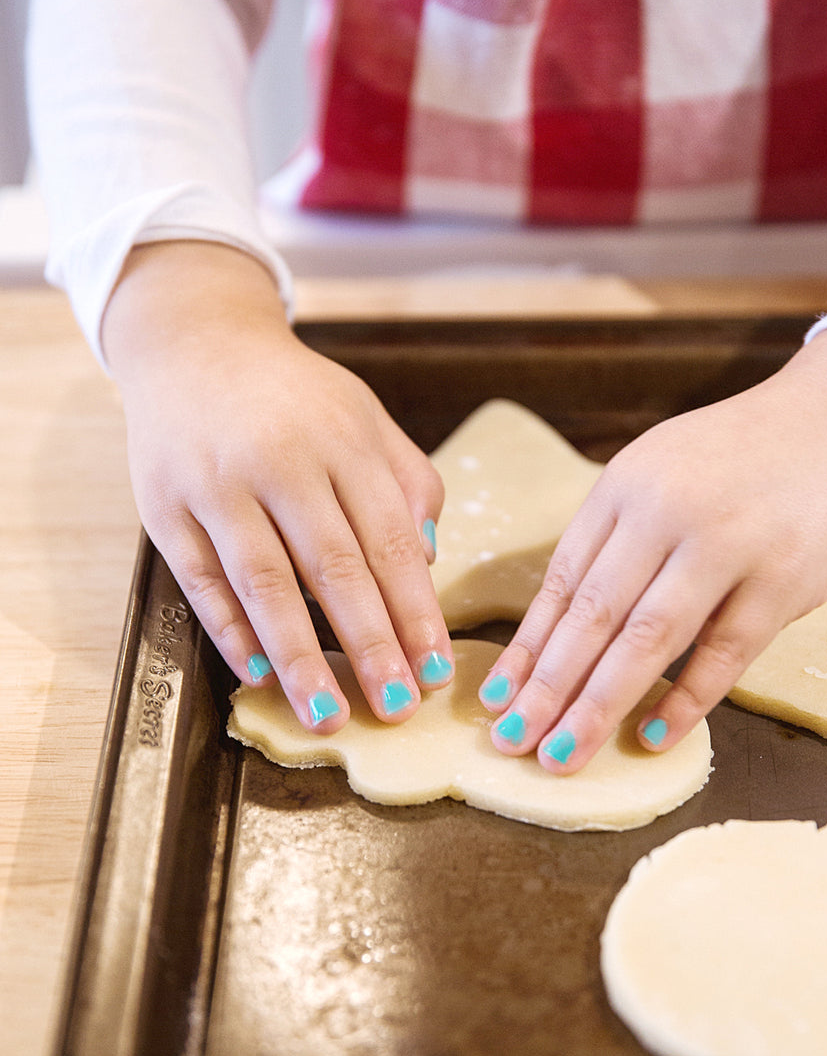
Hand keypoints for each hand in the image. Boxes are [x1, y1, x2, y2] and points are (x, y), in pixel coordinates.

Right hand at [102, 242, 452, 731]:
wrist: (195, 342)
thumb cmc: (294, 397)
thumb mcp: (364, 417)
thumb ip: (406, 480)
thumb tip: (427, 560)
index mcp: (341, 441)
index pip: (389, 540)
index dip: (414, 611)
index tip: (435, 671)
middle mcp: (281, 460)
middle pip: (333, 568)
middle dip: (368, 646)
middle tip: (394, 709)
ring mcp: (216, 482)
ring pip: (263, 579)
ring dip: (297, 655)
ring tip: (325, 713)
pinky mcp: (163, 502)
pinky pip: (197, 576)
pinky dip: (227, 628)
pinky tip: (256, 673)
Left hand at [478, 328, 826, 772]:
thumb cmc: (736, 458)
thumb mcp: (659, 473)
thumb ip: (615, 540)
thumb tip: (557, 635)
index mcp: (626, 486)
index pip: (563, 582)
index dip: (526, 648)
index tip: (495, 700)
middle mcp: (668, 511)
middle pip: (594, 616)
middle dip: (547, 688)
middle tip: (512, 743)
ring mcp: (729, 545)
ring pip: (649, 640)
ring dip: (598, 705)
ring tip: (562, 756)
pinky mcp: (785, 580)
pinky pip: (724, 654)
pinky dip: (684, 701)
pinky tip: (648, 737)